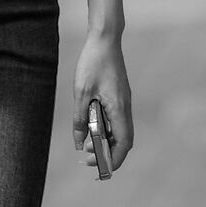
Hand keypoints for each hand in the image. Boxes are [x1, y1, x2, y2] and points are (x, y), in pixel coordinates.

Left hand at [73, 30, 133, 176]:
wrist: (104, 38)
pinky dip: (104, 127)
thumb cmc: (92, 63)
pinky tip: (90, 125)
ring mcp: (123, 101)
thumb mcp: (81, 93)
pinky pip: (115, 119)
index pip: (123, 144)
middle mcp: (125, 107)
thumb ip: (80, 120)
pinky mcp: (119, 95)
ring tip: (85, 142)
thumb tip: (80, 143)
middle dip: (107, 153)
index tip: (99, 168)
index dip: (113, 160)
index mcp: (119, 108)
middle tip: (87, 157)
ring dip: (104, 140)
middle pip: (123, 140)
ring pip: (118, 130)